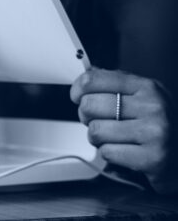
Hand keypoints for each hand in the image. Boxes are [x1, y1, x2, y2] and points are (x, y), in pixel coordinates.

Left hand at [71, 68, 177, 193]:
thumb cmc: (156, 125)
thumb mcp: (142, 96)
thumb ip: (115, 85)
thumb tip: (84, 78)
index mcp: (146, 87)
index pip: (94, 79)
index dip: (78, 89)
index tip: (77, 96)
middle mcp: (152, 106)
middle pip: (89, 105)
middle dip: (86, 117)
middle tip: (99, 121)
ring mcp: (154, 132)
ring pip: (95, 130)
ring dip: (97, 138)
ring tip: (113, 138)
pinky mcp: (152, 157)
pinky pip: (107, 152)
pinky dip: (109, 154)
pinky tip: (124, 151)